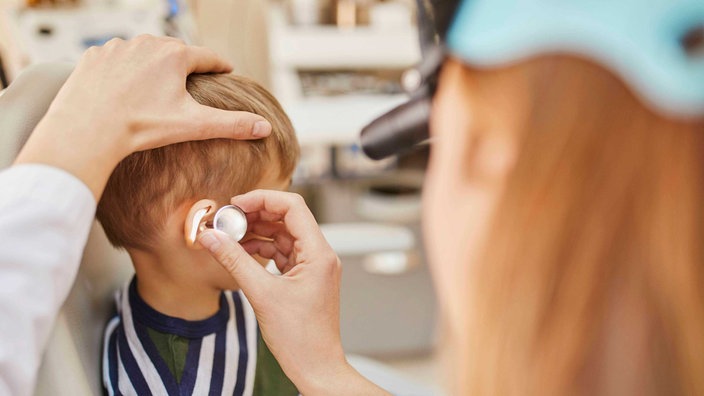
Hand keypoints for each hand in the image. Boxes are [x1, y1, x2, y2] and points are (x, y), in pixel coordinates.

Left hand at [14, 35, 271, 199]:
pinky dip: (123, 70)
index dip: (219, 65)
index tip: (226, 70)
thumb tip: (265, 127)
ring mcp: (117, 47)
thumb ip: (231, 124)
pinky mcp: (93, 56)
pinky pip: (115, 58)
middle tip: (192, 80)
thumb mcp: (193, 126)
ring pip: (143, 53)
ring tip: (156, 85)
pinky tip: (124, 86)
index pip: (207, 57)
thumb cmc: (141, 127)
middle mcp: (147, 43)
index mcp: (175, 56)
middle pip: (175, 53)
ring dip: (152, 65)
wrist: (87, 129)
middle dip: (185, 65)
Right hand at [198, 190, 388, 395]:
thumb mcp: (261, 294)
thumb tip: (210, 237)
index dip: (263, 199)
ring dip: (257, 232)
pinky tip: (241, 251)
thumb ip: (234, 261)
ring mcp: (314, 266)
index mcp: (319, 253)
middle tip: (227, 219)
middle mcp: (320, 255)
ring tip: (229, 235)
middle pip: (287, 218)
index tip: (236, 204)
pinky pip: (282, 253)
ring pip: (283, 235)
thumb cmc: (300, 338)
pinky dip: (262, 250)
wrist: (315, 366)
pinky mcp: (305, 277)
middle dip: (256, 215)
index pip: (293, 207)